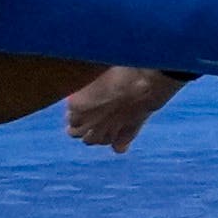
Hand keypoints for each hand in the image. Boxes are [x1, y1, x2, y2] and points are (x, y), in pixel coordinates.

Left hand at [61, 63, 188, 153]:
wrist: (148, 81)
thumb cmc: (122, 69)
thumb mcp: (99, 71)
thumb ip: (87, 83)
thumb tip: (79, 79)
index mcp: (76, 105)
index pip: (69, 115)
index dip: (75, 111)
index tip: (82, 104)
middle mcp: (87, 122)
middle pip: (74, 133)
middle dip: (79, 126)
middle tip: (87, 118)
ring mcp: (106, 132)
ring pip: (92, 141)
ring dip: (94, 135)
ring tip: (101, 127)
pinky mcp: (125, 136)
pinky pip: (117, 147)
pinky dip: (117, 144)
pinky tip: (120, 139)